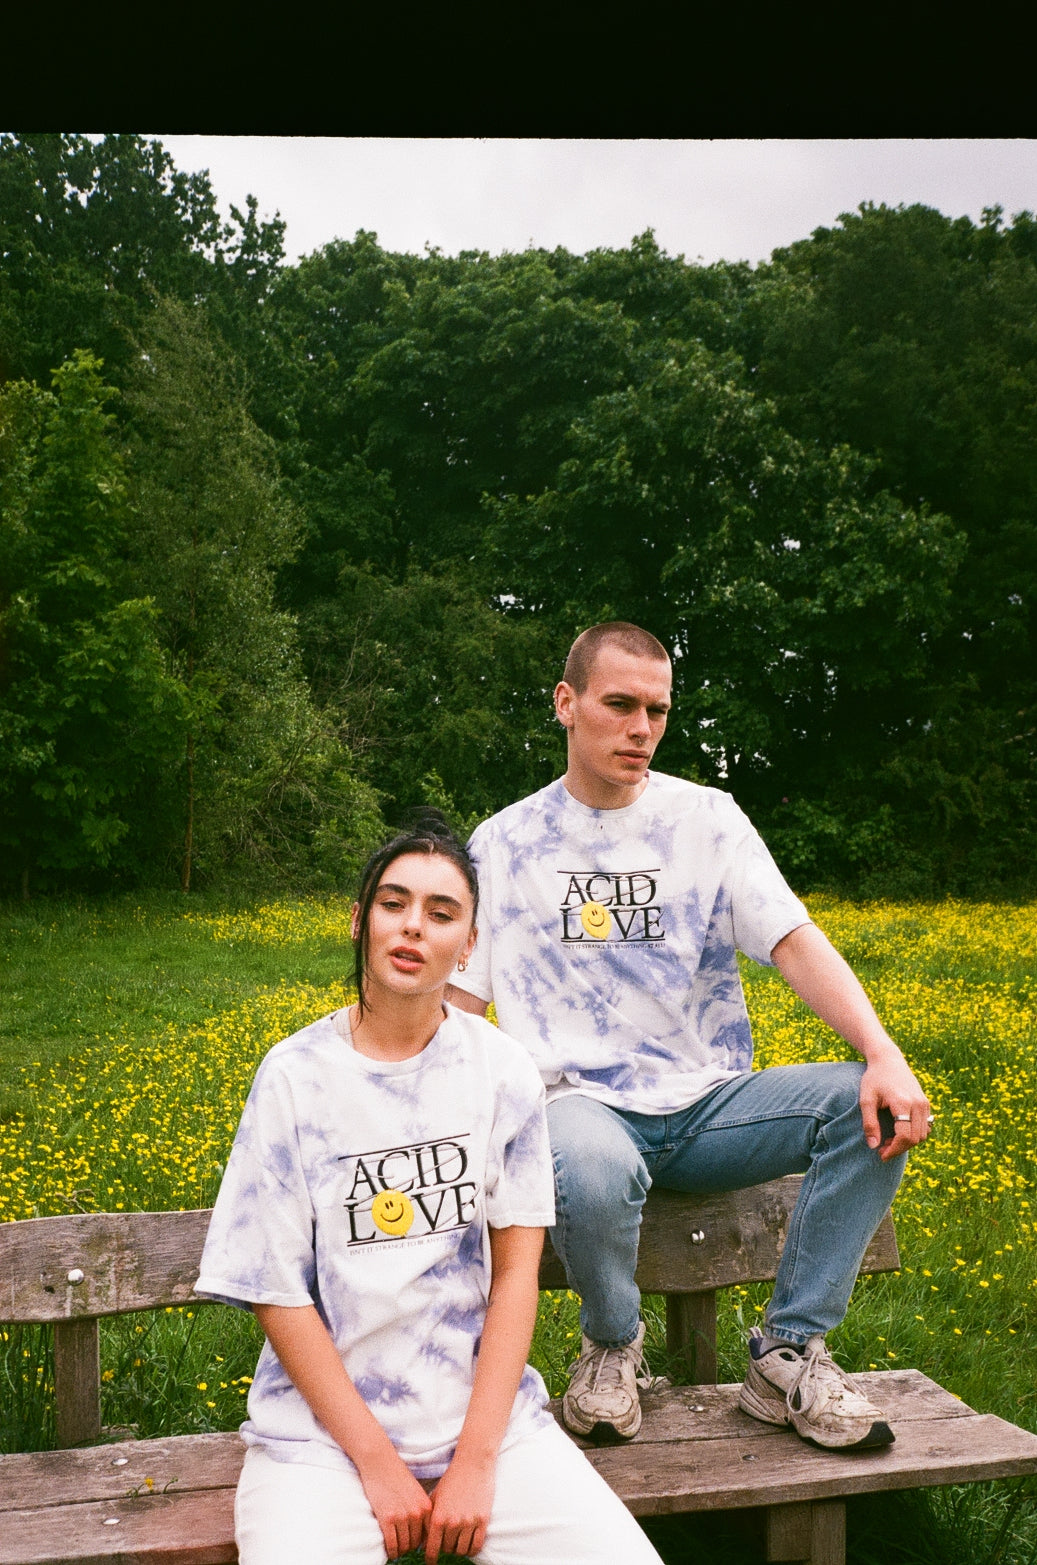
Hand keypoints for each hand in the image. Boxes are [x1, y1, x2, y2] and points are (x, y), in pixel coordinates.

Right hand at [356, 1451, 432, 1561]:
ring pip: (404, 1546)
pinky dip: (391, 1551)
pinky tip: (389, 1550)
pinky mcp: (387, 1519)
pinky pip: (392, 1545)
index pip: (428, 1534)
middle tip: (403, 1547)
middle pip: (416, 1542)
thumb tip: (422, 1534)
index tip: (415, 1544)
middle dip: (409, 1547)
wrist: (380, 1462)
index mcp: (426, 1506)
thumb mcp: (415, 1492)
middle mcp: (417, 1512)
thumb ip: (420, 1510)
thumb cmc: (396, 1476)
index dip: (421, 1542)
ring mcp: (402, 1516)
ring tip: (396, 1549)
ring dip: (400, 1550)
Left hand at [424, 1454, 494, 1563]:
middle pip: (447, 1549)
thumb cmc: (452, 1478)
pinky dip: (472, 1550)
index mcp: (438, 1517)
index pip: (432, 1549)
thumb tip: (424, 1540)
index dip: (430, 1559)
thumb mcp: (435, 1497)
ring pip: (462, 1550)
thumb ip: (429, 1519)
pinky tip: (469, 1545)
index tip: (431, 1562)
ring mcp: (468, 1523)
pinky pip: (476, 1546)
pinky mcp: (482, 1521)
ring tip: (458, 1541)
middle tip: (446, 1541)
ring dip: (459, 1548)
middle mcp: (453, 1523)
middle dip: (446, 1547)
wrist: (473, 1464)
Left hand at [859, 1046, 931, 1161]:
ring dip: (907, 1143)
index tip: (881, 1155)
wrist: (888, 1060)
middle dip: (899, 1148)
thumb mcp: (866, 1100)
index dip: (893, 1150)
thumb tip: (873, 1146)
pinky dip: (914, 1134)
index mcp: (903, 1103)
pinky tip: (898, 1132)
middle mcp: (918, 1104)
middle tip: (882, 1149)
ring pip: (922, 1135)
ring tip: (889, 1140)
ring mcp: (924, 1103)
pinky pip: (925, 1127)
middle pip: (915, 1139)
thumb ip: (869, 1123)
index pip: (904, 1136)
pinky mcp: (926, 1103)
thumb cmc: (874, 1079)